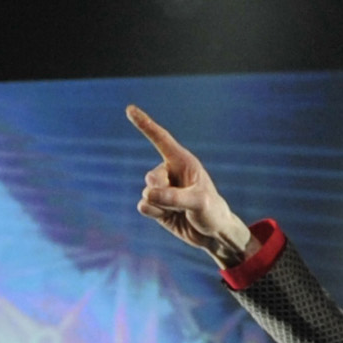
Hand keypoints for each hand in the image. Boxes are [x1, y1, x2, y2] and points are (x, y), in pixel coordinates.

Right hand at [125, 106, 251, 263]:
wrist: (212, 233)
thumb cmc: (212, 211)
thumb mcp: (199, 202)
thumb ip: (174, 197)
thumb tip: (147, 196)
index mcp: (183, 161)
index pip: (160, 139)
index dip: (145, 124)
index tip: (130, 109)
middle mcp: (169, 172)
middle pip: (151, 177)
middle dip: (162, 191)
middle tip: (182, 200)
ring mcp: (161, 189)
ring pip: (147, 194)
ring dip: (162, 205)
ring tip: (181, 210)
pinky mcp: (155, 205)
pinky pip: (144, 207)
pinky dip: (155, 214)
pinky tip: (169, 217)